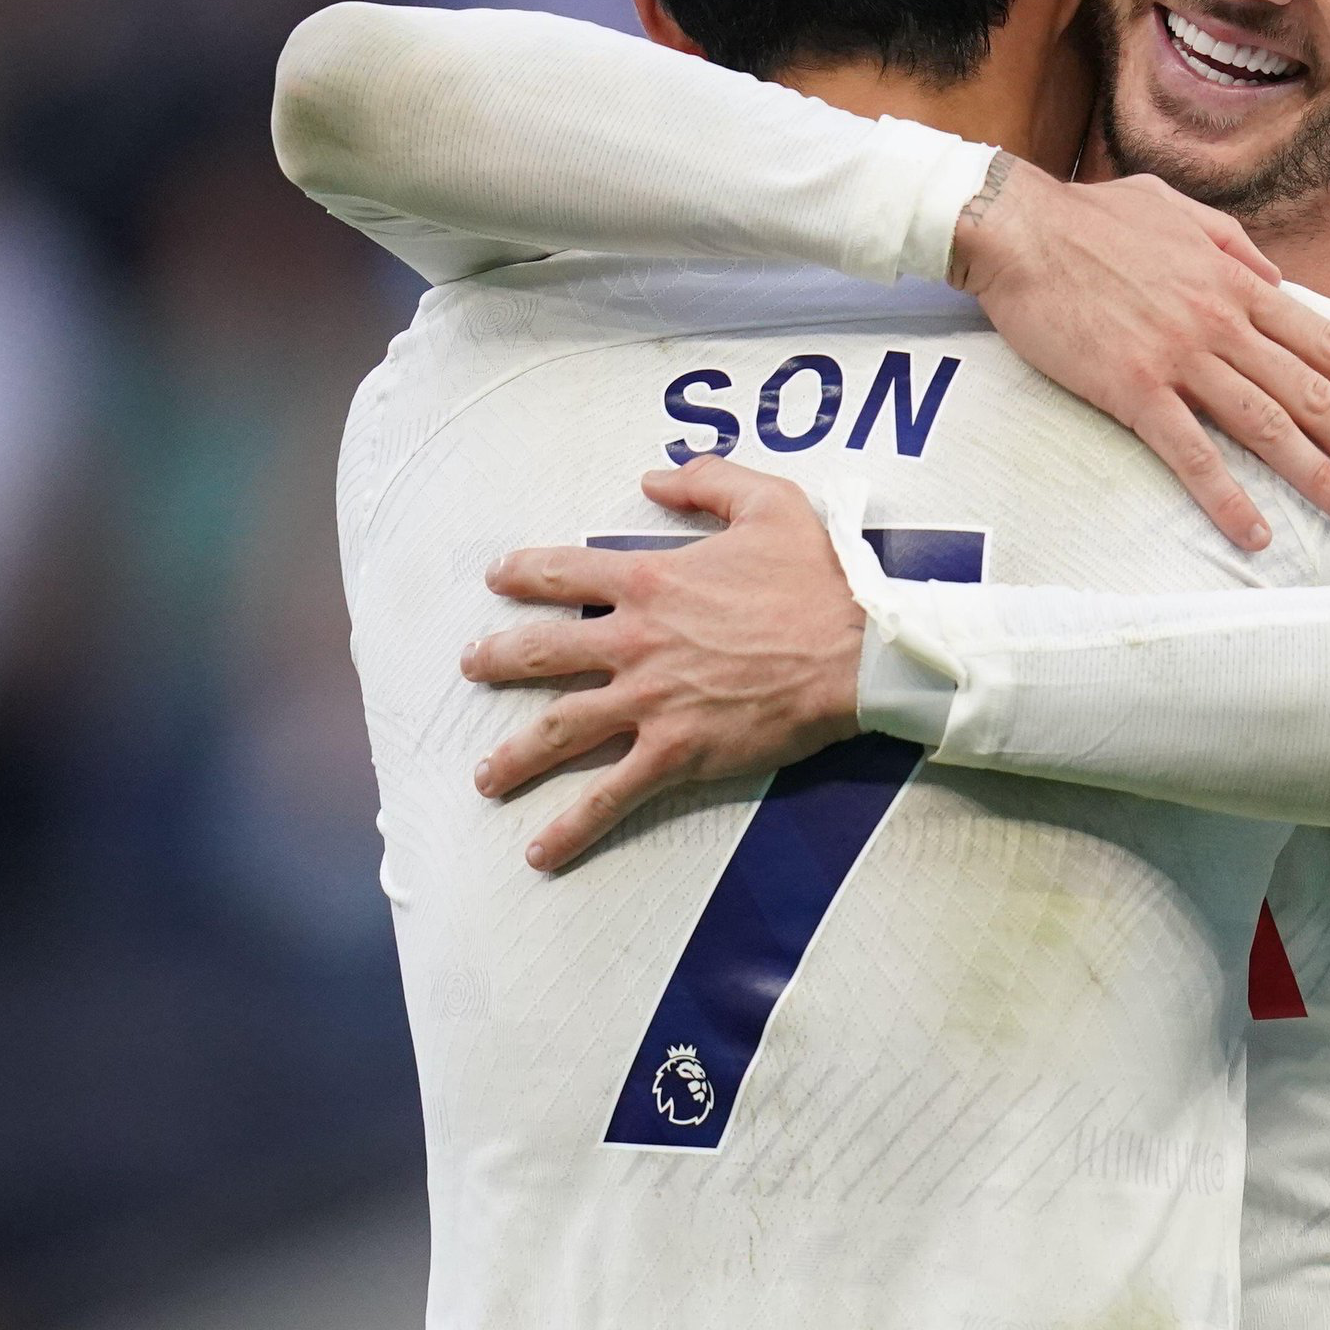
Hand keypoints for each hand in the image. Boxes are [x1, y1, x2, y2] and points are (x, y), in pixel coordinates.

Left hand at [464, 457, 864, 870]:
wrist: (856, 653)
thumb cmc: (819, 579)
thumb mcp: (771, 503)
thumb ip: (709, 482)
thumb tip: (656, 477)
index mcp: (652, 578)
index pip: (565, 572)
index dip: (524, 573)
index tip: (498, 578)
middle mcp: (635, 640)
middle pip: (542, 652)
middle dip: (497, 659)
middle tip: (473, 666)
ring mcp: (649, 702)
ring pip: (558, 730)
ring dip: (514, 755)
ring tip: (485, 774)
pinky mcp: (675, 753)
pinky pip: (611, 796)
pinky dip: (572, 827)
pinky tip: (541, 852)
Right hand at [950, 156, 1329, 548]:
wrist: (1021, 231)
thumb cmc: (1093, 218)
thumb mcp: (1178, 209)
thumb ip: (1233, 243)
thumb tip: (1276, 277)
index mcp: (1236, 281)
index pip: (1325, 342)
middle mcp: (1220, 321)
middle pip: (1310, 391)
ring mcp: (1179, 356)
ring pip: (1265, 425)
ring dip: (1315, 473)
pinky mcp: (1133, 388)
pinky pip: (1191, 453)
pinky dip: (1226, 497)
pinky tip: (1254, 532)